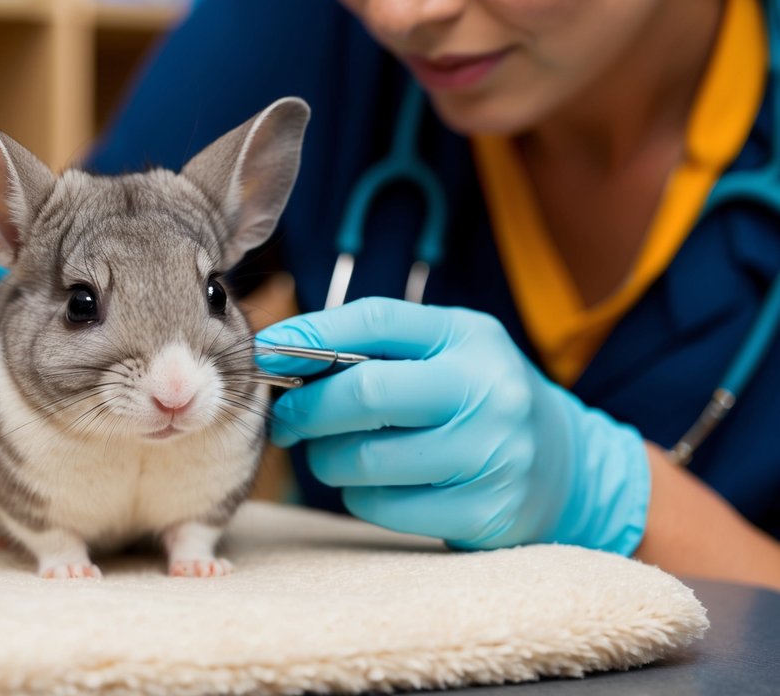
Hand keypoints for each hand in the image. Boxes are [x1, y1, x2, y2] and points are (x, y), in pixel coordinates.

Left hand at [256, 298, 649, 553]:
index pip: (375, 322)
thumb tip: (283, 351)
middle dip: (307, 408)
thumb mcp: (448, 352)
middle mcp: (486, 391)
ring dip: (326, 458)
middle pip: (363, 394)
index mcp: (471, 338)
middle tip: (287, 420)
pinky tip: (374, 484)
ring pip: (364, 459)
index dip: (310, 335)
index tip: (269, 350)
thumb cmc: (479, 400)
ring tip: (332, 452)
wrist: (567, 469)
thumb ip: (377, 347)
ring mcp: (489, 455)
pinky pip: (380, 507)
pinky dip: (358, 496)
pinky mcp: (482, 512)